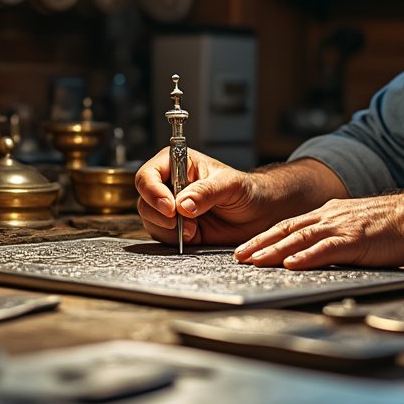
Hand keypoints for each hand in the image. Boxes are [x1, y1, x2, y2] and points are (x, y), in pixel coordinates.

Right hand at [134, 148, 318, 246]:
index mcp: (177, 164)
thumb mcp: (230, 185)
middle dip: (160, 214)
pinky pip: (161, 235)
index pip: (149, 175)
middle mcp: (169, 184)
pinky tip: (193, 235)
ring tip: (193, 230)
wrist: (258, 215)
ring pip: (150, 219)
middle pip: (144, 199)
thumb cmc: (246, 190)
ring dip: (167, 229)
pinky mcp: (175, 228)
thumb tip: (183, 205)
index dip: (153, 191)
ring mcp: (170, 208)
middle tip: (181, 223)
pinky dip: (173, 239)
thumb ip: (206, 192)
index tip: (170, 207)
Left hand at [232, 194, 403, 269]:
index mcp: (329, 213)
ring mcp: (342, 227)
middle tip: (238, 256)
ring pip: (300, 238)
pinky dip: (306, 256)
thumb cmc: (391, 224)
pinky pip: (326, 248)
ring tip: (255, 261)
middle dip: (260, 243)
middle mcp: (330, 216)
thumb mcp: (355, 224)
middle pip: (287, 230)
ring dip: (275, 250)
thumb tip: (315, 249)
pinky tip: (291, 264)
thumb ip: (334, 233)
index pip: (289, 225)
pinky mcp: (356, 240)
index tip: (246, 248)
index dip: (265, 236)